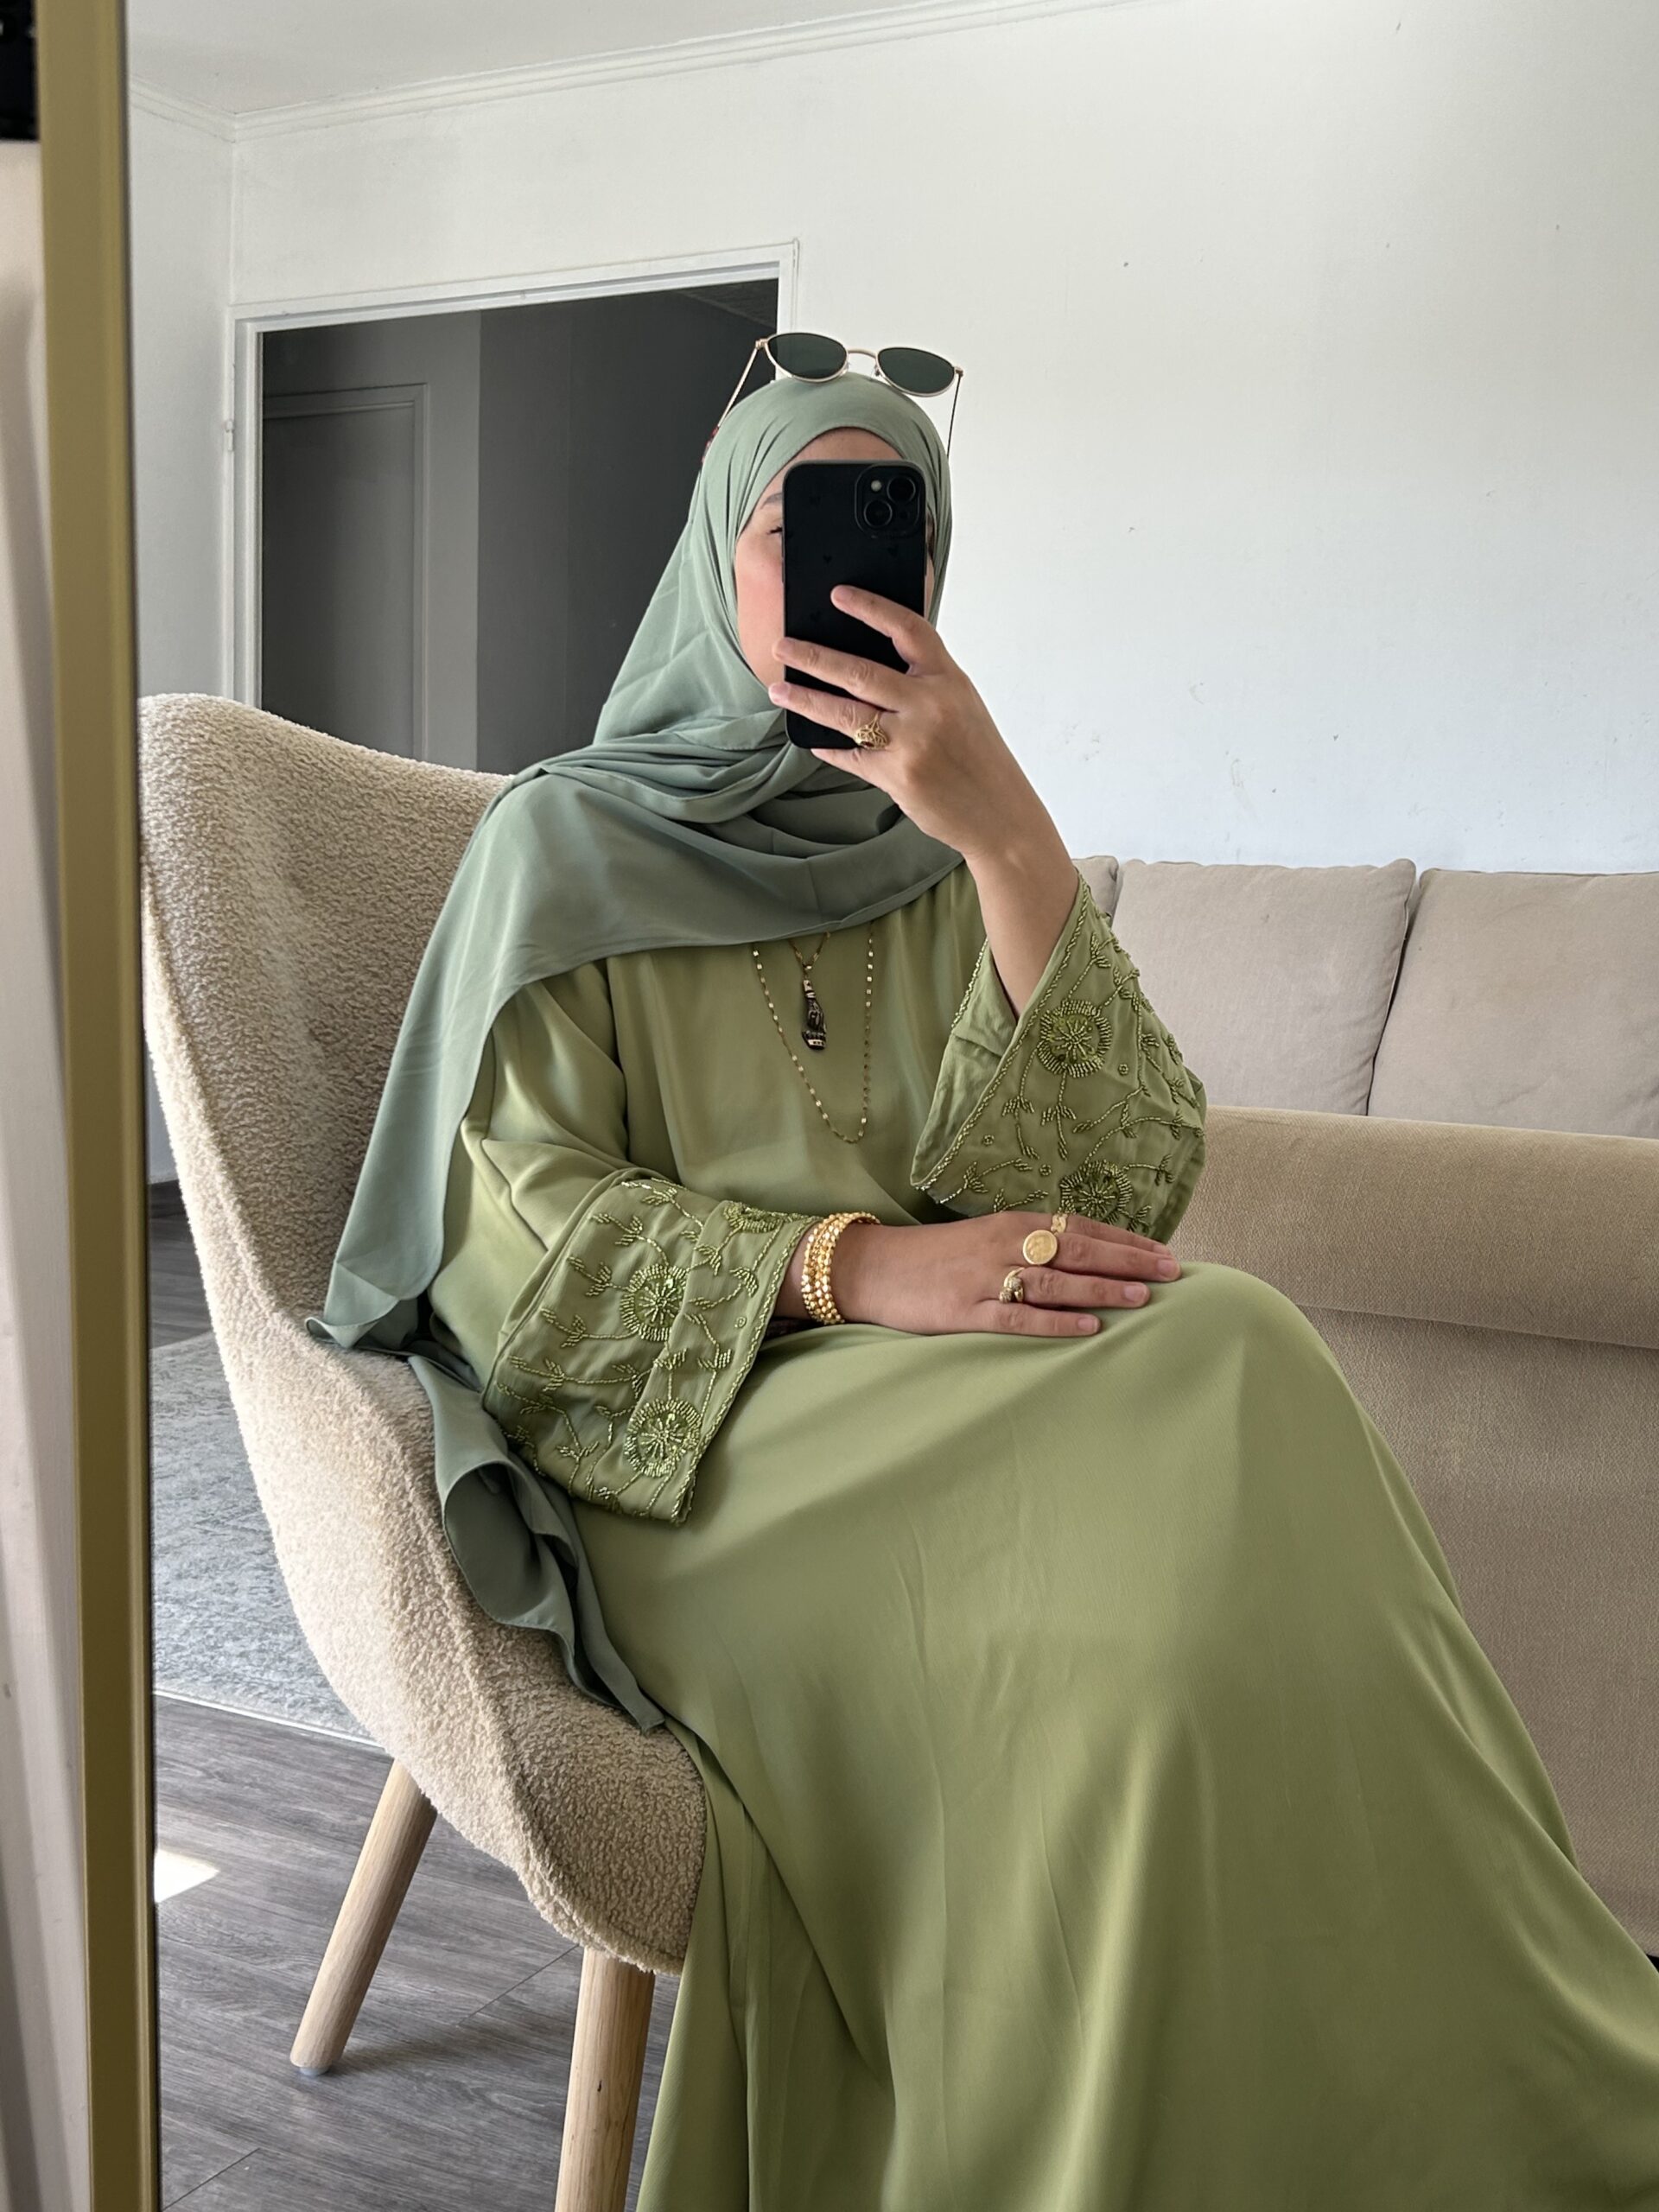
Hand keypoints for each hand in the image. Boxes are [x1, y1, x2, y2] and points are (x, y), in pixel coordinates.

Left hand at [768, 587, 1051, 862]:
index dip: (870, 608)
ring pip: (845, 713)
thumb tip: (868, 669)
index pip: (907, 629)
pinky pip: (851, 756)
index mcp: (949, 680)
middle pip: (860, 672)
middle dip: (814, 657)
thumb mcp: (962, 706)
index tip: (839, 595)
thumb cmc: (980, 759)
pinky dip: (829, 748)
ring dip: (806, 699)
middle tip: (783, 647)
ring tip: (779, 690)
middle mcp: (931, 705)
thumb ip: (924, 684)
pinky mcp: (897, 775)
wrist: (1000, 814)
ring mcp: (912, 741)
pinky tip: (813, 741)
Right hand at [781, 1212, 1181, 1336]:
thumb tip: (1083, 1261)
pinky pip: (1019, 1316)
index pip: (1082, 1228)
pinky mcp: (966, 1310)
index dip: (1125, 1242)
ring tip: (1141, 1299)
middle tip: (1172, 1273)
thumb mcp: (986, 1239)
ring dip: (1101, 1289)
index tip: (1165, 1253)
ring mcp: (986, 1277)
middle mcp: (1005, 1244)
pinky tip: (1088, 1329)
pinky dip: (1056, 1322)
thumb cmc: (935, 1257)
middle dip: (1128, 1262)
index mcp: (1013, 1224)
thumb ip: (1030, 1246)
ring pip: (1056, 1282)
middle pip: (1078, 1251)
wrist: (872, 1268)